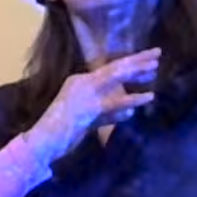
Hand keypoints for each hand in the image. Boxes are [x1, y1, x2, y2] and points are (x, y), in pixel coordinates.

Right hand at [24, 47, 159, 165]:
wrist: (40, 143)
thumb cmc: (59, 134)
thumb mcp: (87, 120)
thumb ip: (107, 114)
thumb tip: (129, 113)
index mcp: (78, 82)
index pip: (108, 70)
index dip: (129, 64)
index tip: (147, 60)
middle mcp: (81, 83)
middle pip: (113, 68)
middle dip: (136, 60)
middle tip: (157, 53)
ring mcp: (84, 94)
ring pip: (114, 77)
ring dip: (136, 72)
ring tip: (155, 68)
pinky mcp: (88, 108)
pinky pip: (115, 102)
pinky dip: (132, 99)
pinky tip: (147, 96)